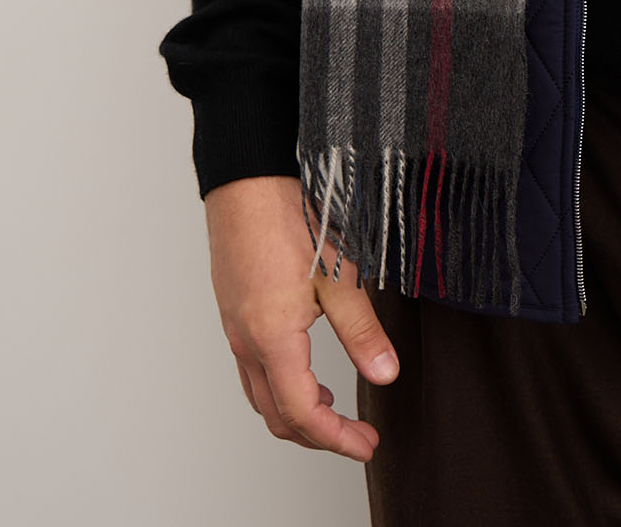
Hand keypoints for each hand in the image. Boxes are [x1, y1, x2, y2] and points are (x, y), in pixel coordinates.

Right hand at [205, 174, 398, 460]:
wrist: (248, 175)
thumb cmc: (290, 214)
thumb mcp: (339, 274)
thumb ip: (362, 330)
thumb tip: (386, 375)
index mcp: (272, 338)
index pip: (302, 413)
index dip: (336, 439)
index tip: (367, 444)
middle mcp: (245, 341)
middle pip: (276, 414)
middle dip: (317, 436)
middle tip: (357, 436)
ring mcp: (234, 326)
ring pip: (259, 394)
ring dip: (295, 413)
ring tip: (334, 410)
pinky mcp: (233, 308)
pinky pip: (251, 368)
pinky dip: (279, 385)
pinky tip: (305, 368)